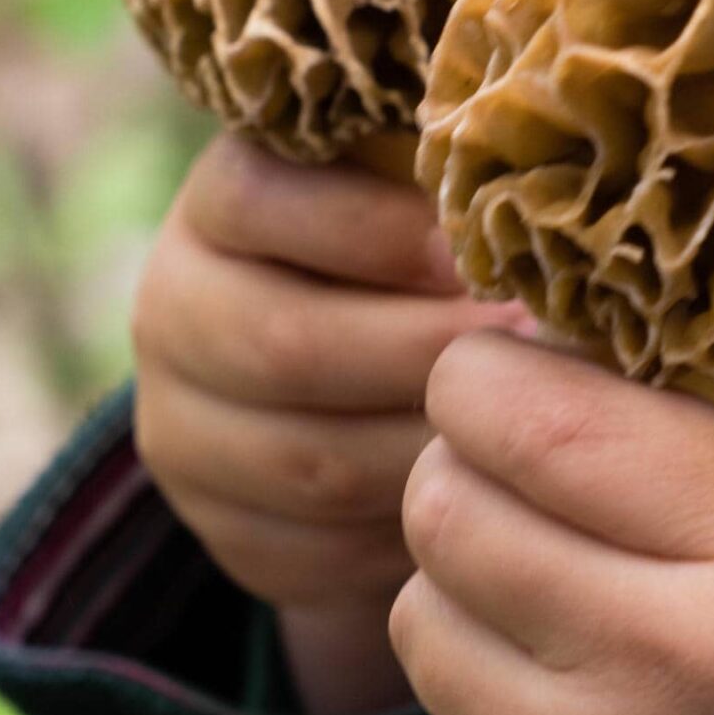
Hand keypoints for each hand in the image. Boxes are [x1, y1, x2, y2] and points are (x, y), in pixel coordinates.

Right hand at [132, 133, 525, 714]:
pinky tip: (488, 498)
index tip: (477, 250)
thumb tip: (523, 162)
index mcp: (218, 207)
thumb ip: (444, 165)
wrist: (358, 385)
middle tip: (538, 350)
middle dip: (425, 351)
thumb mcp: (414, 186)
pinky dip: (413, 536)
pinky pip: (322, 552)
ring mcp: (185, 432)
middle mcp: (175, 313)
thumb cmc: (417, 251)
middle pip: (286, 345)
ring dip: (432, 447)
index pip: (262, 200)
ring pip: (311, 461)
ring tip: (531, 425)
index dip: (377, 228)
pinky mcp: (224, 533)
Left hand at [389, 333, 713, 714]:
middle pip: (446, 506)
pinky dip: (490, 681)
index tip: (521, 360)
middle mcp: (666, 659)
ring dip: (465, 575)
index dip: (492, 371)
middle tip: (524, 459)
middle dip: (466, 461)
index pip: (537, 417)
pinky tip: (581, 682)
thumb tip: (609, 299)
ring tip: (557, 572)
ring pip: (419, 611)